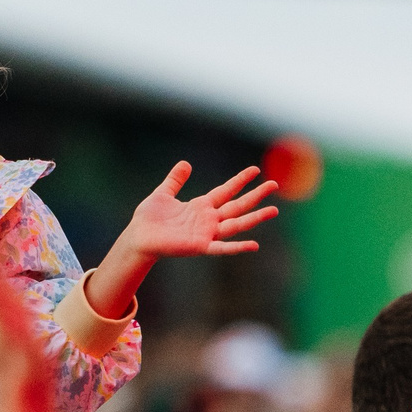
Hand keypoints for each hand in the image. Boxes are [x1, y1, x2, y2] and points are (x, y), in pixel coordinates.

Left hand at [119, 163, 279, 261]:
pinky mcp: (199, 246)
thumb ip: (175, 180)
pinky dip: (237, 247)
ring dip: (255, 218)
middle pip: (237, 206)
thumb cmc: (148, 218)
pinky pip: (221, 248)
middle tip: (274, 185)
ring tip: (274, 211)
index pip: (226, 191)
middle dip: (255, 196)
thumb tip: (185, 164)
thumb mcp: (162, 194)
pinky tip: (254, 244)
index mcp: (201, 207)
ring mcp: (206, 234)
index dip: (240, 180)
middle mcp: (208, 220)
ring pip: (236, 225)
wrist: (137, 237)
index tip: (255, 170)